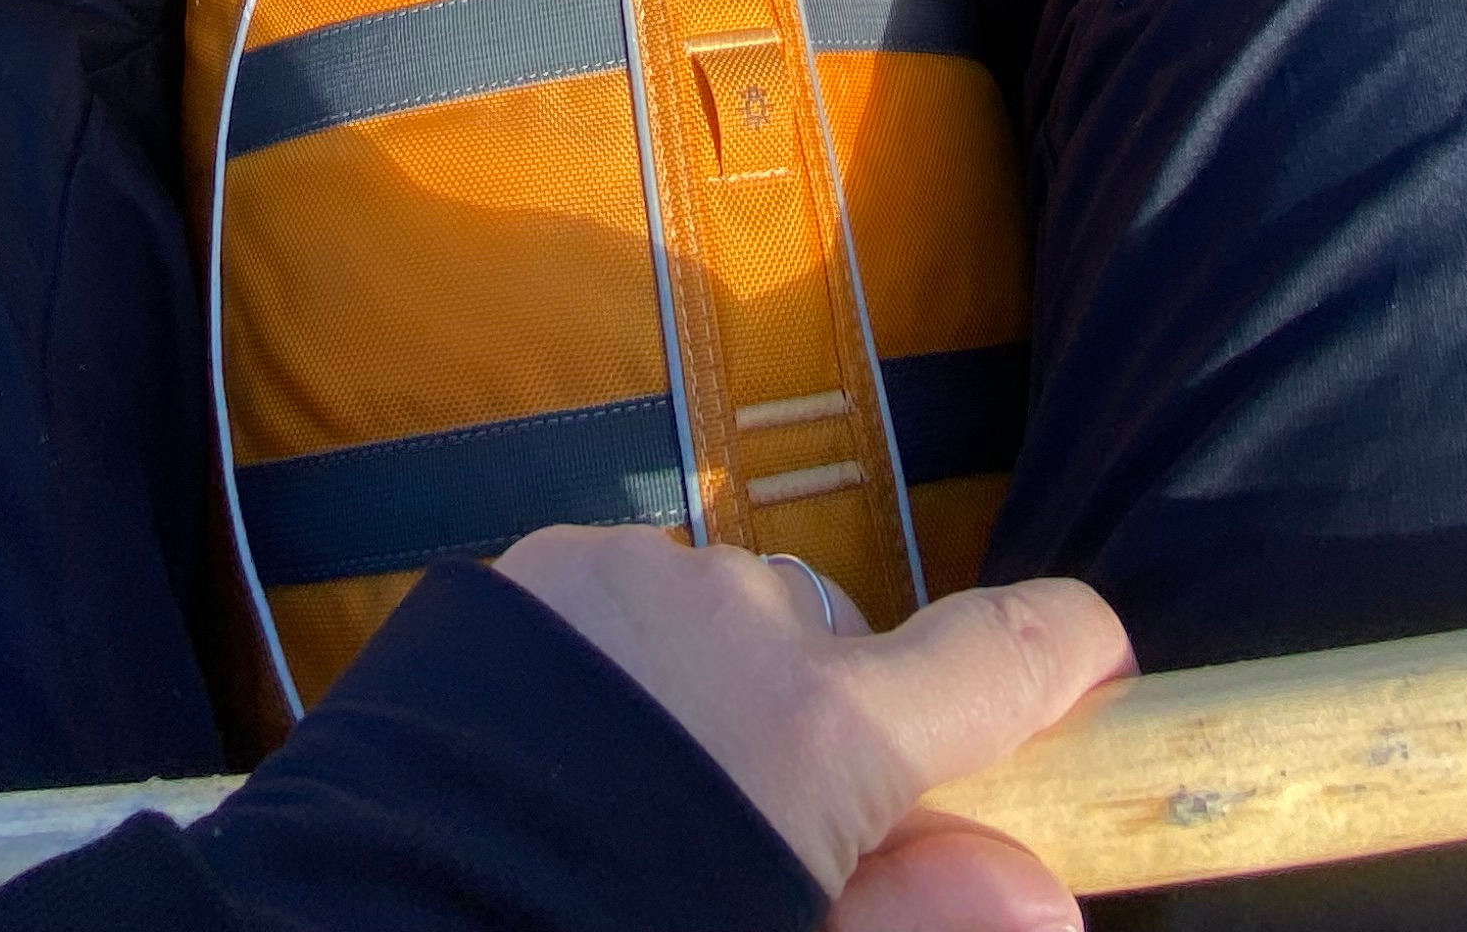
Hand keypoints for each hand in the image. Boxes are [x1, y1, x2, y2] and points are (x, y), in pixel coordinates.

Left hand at [498, 527, 1132, 929]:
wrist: (369, 921)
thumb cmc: (597, 930)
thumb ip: (919, 920)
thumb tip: (1048, 896)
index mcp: (826, 728)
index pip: (1011, 649)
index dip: (1070, 657)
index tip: (1097, 672)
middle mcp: (744, 618)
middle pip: (851, 650)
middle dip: (838, 725)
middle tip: (770, 835)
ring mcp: (632, 579)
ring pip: (732, 621)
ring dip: (722, 691)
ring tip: (643, 804)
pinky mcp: (536, 572)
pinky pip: (628, 602)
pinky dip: (627, 664)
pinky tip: (570, 759)